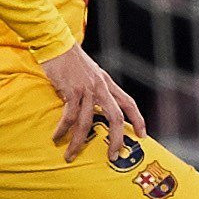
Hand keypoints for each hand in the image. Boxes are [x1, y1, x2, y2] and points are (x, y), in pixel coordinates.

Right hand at [44, 45, 144, 161]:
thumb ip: (96, 88)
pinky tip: (57, 137)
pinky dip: (62, 129)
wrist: (56, 43)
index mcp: (107, 83)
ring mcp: (86, 89)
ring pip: (87, 122)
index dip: (138, 119)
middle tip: (113, 156)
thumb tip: (94, 106)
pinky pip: (69, 116)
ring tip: (71, 155)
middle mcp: (101, 87)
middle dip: (116, 139)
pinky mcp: (71, 90)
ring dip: (78, 142)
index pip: (129, 102)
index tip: (143, 135)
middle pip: (115, 117)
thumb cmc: (71, 59)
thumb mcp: (90, 73)